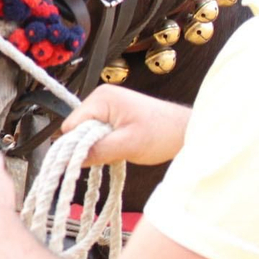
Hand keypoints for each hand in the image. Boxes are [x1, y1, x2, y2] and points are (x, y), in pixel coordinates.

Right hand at [61, 85, 189, 166]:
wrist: (188, 131)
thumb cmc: (163, 134)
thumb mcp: (128, 145)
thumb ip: (97, 151)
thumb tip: (70, 161)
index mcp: (101, 98)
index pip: (71, 125)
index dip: (77, 144)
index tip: (93, 157)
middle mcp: (100, 97)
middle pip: (77, 128)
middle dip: (89, 144)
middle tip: (112, 152)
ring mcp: (107, 104)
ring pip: (87, 131)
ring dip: (99, 145)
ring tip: (120, 148)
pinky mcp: (114, 113)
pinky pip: (98, 131)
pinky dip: (106, 142)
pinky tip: (121, 145)